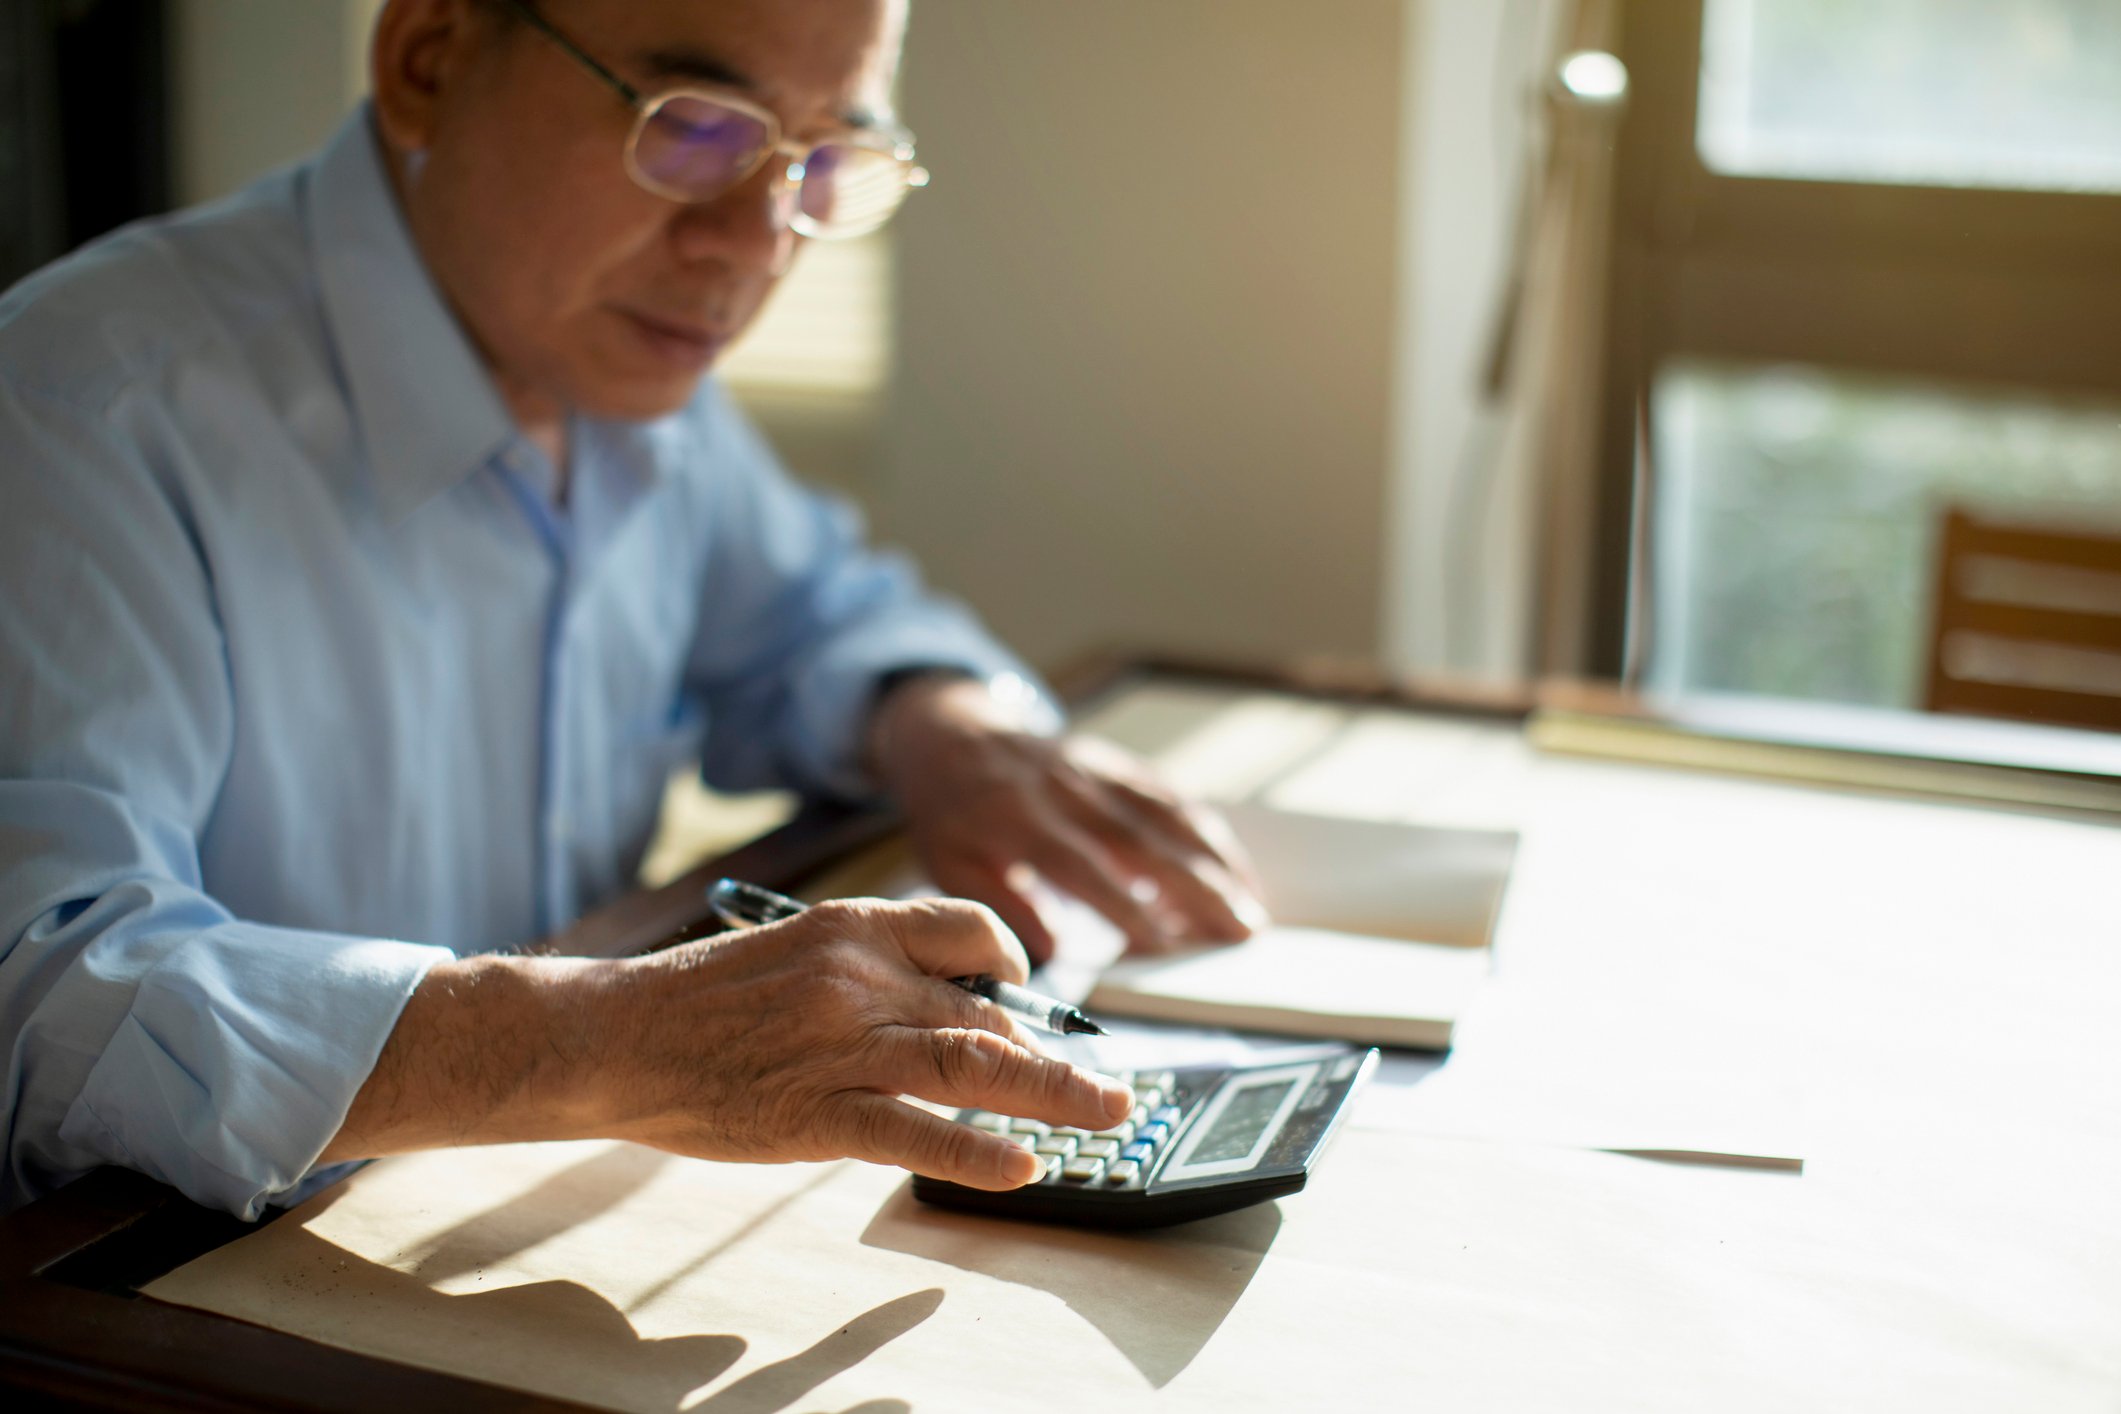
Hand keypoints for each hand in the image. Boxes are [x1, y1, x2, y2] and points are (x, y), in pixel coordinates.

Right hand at [597, 898, 1132, 1188]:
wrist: (615, 1036)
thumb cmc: (701, 1001)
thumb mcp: (794, 950)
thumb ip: (870, 969)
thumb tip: (951, 1004)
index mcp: (853, 927)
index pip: (970, 930)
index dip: (1015, 966)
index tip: (1031, 998)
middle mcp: (860, 979)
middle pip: (988, 1011)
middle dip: (1052, 1053)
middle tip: (1107, 1085)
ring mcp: (841, 1047)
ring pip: (975, 1065)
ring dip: (1055, 1093)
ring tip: (1109, 1114)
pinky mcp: (816, 1114)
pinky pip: (915, 1134)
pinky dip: (977, 1153)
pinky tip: (1023, 1166)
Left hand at [868, 675, 1268, 963]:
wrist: (953, 731)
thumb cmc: (952, 811)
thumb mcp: (951, 862)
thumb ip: (1003, 905)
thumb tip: (1053, 955)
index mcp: (1016, 817)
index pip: (1079, 864)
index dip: (1122, 904)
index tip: (1163, 946)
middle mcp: (1065, 789)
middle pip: (1140, 839)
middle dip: (1196, 886)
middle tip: (1240, 930)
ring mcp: (1096, 771)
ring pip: (1166, 815)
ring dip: (1215, 860)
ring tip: (1251, 907)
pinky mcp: (1116, 764)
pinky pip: (1169, 796)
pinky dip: (1206, 833)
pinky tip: (1234, 869)